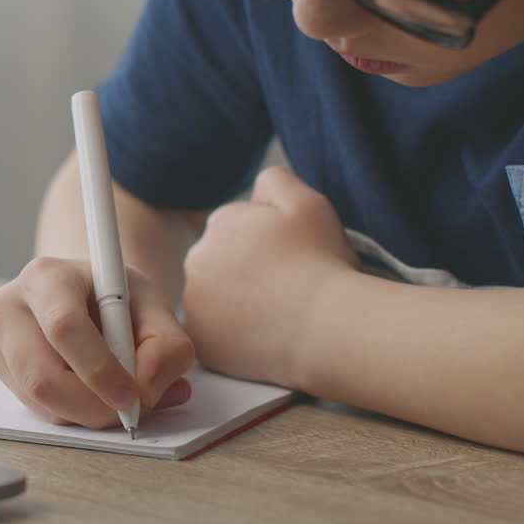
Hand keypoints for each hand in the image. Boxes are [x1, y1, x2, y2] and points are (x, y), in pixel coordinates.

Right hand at [0, 257, 195, 427]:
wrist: (84, 296)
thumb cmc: (117, 299)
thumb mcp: (154, 307)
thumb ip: (166, 346)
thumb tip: (146, 390)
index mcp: (48, 277)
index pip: (64, 327)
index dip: (99, 368)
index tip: (131, 395)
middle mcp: (10, 307)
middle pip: (41, 376)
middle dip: (92, 407)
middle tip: (130, 414)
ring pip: (39, 400)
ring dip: (87, 413)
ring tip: (120, 398)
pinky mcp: (0, 370)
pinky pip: (38, 410)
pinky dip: (75, 414)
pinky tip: (95, 394)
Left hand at [182, 167, 358, 388]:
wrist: (328, 327)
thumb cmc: (322, 263)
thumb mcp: (306, 201)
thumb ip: (275, 181)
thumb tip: (258, 186)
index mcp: (219, 222)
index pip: (238, 229)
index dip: (270, 244)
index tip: (292, 259)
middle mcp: (196, 260)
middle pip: (222, 263)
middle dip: (247, 272)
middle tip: (285, 288)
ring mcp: (195, 304)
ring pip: (216, 300)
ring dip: (238, 304)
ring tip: (278, 313)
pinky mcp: (203, 342)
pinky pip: (216, 336)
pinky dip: (235, 337)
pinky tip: (266, 335)